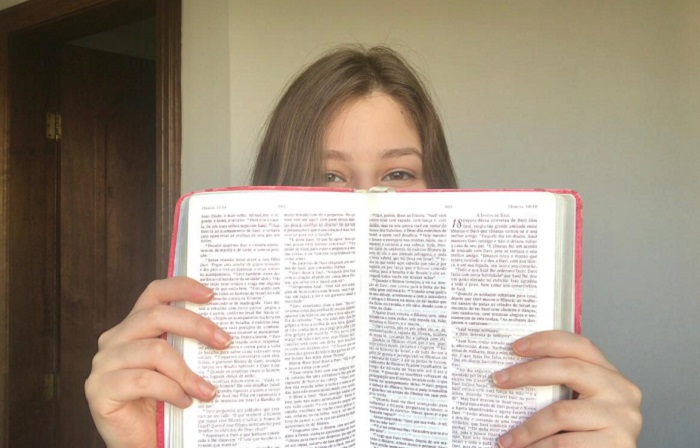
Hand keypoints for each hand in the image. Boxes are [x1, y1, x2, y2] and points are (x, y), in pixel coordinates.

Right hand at [84, 277, 231, 446]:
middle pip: (157, 316)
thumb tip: (223, 331)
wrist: (141, 443)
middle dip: (197, 326)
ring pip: (154, 350)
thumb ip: (187, 345)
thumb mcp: (178, 367)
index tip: (211, 294)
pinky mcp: (99, 390)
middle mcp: (115, 339)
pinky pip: (144, 381)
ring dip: (188, 372)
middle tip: (225, 342)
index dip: (181, 287)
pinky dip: (171, 391)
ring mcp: (104, 364)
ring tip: (208, 390)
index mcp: (134, 327)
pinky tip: (185, 402)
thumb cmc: (164, 404)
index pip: (154, 293)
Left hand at [492, 330, 641, 446]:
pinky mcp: (618, 445)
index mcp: (610, 375)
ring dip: (526, 428)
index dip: (546, 341)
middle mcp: (621, 391)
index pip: (578, 345)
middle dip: (526, 373)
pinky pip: (564, 443)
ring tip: (506, 440)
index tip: (515, 347)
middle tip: (498, 381)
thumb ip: (559, 386)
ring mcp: (622, 418)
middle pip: (568, 369)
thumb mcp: (579, 404)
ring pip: (560, 412)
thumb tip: (510, 371)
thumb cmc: (588, 435)